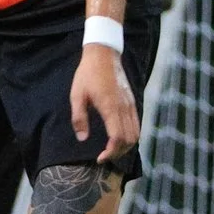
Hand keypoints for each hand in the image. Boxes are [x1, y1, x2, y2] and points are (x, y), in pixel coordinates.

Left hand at [69, 45, 140, 163]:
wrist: (103, 54)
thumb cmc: (87, 74)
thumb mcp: (77, 95)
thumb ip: (79, 118)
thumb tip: (82, 138)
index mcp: (110, 107)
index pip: (117, 138)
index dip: (110, 152)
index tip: (100, 158)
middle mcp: (124, 108)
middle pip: (130, 140)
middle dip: (118, 153)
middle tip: (104, 156)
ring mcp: (130, 104)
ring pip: (136, 133)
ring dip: (126, 146)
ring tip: (112, 149)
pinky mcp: (132, 101)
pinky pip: (136, 124)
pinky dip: (130, 136)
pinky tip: (119, 137)